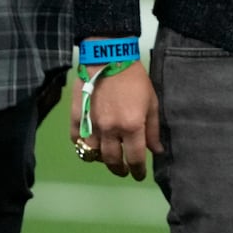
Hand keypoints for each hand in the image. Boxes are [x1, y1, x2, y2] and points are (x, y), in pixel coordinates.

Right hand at [69, 61, 162, 180]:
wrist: (108, 58)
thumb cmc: (134, 78)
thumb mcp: (152, 102)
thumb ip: (153, 129)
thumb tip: (156, 151)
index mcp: (131, 126)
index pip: (135, 158)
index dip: (138, 171)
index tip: (139, 175)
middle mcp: (110, 130)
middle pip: (112, 161)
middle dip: (119, 169)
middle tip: (124, 170)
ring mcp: (91, 125)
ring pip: (92, 154)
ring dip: (101, 160)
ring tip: (107, 158)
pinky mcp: (76, 118)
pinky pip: (76, 141)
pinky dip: (82, 146)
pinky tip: (90, 145)